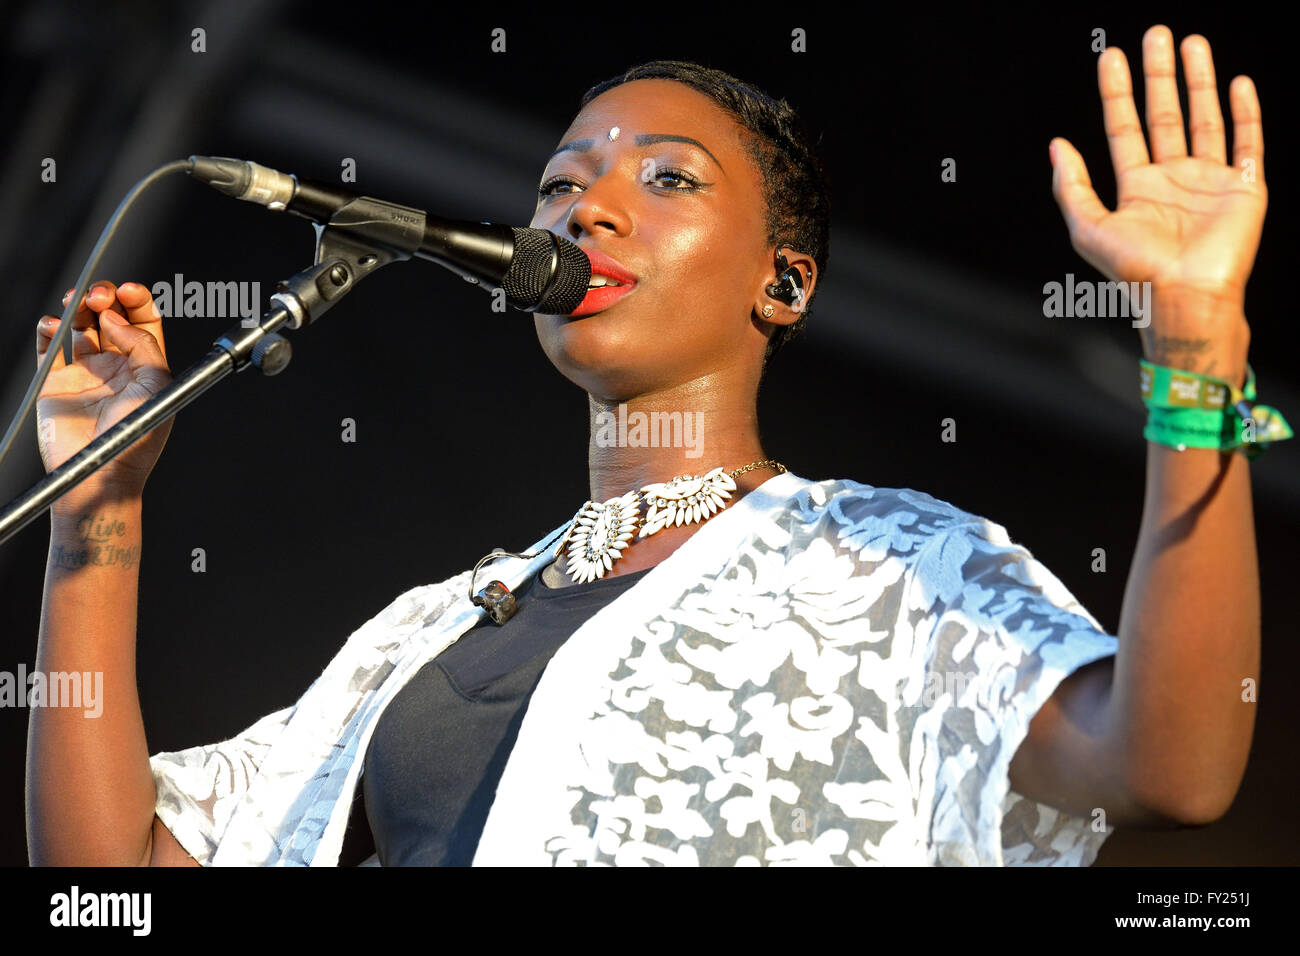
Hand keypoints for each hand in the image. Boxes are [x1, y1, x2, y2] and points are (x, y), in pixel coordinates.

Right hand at [36, 281, 173, 504]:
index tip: (128, 290)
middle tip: (99, 296)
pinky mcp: (55, 382)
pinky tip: (53, 324)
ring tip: (75, 300)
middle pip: (110, 316)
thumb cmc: (137, 435)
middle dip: (105, 297)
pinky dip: (48, 328)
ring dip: (76, 306)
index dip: (136, 300)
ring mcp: (85, 373)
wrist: (102, 473)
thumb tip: (117, 318)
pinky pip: (48, 347)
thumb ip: (143, 345)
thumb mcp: (157, 384)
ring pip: (79, 325)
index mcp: (146, 365)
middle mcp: (116, 366)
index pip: (143, 321)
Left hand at [1050, 26, 1265, 377]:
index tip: (1110, 56)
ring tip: (1192, 43)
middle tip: (1155, 35)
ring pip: (1204, 119)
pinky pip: (1248, 142)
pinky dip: (1245, 112)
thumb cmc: (1136, 271)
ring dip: (1199, 81)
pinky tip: (1237, 83)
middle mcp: (1173, 181)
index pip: (1125, 129)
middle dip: (1159, 75)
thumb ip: (1071, 187)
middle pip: (1164, 115)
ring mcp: (1210, 182)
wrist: (1186, 296)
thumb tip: (1056, 144)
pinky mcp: (1245, 188)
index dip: (1117, 93)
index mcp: (1138, 189)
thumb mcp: (1089, 228)